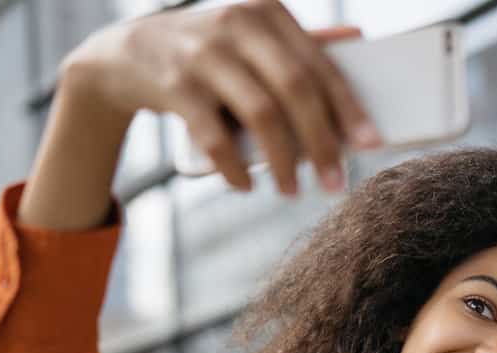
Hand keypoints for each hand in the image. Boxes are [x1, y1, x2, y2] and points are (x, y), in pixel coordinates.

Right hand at [63, 0, 381, 193]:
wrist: (125, 53)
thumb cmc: (209, 52)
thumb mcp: (251, 35)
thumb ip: (300, 42)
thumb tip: (359, 38)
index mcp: (267, 12)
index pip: (319, 65)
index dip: (349, 108)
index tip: (371, 145)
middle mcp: (237, 24)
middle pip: (296, 90)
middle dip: (322, 143)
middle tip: (336, 184)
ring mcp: (203, 53)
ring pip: (260, 114)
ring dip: (283, 162)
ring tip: (293, 191)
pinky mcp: (174, 84)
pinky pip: (215, 137)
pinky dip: (234, 168)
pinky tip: (247, 187)